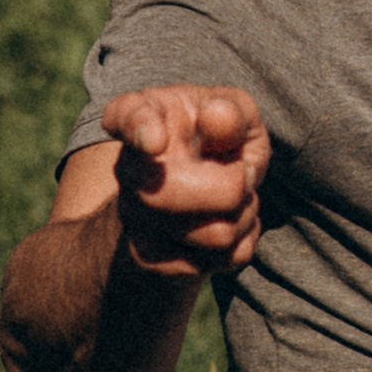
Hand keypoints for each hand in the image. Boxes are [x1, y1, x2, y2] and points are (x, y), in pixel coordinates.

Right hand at [102, 85, 268, 280]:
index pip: (127, 117)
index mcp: (142, 115)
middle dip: (233, 186)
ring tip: (237, 196)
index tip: (154, 140)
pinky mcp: (153, 259)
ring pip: (214, 234)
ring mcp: (134, 217)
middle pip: (171, 195)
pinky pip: (223, 260)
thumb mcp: (234, 112)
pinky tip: (229, 220)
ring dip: (244, 213)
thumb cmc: (217, 139)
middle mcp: (128, 168)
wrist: (197, 191)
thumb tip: (217, 116)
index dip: (139, 129)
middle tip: (244, 171)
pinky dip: (244, 240)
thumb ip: (232, 111)